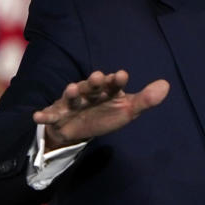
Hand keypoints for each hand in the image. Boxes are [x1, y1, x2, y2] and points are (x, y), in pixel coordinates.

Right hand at [32, 70, 168, 151]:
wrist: (80, 129)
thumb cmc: (106, 115)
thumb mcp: (128, 110)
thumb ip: (145, 100)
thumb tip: (166, 85)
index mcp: (107, 90)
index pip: (113, 83)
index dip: (117, 80)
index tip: (121, 75)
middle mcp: (89, 93)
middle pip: (92, 86)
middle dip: (94, 82)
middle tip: (98, 76)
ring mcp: (72, 103)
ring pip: (72, 96)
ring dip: (71, 92)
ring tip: (71, 89)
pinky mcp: (58, 115)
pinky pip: (50, 115)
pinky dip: (44, 115)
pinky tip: (37, 116)